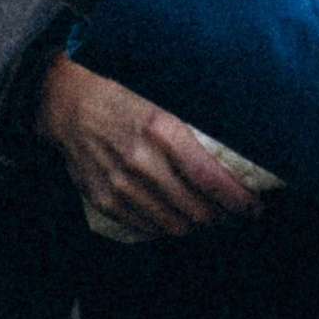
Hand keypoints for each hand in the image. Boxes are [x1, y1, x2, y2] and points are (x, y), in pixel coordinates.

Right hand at [35, 53, 263, 240]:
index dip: (238, 201)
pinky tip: (177, 217)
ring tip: (209, 218)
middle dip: (223, 217)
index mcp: (161, 129)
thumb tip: (239, 136)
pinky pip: (145, 228)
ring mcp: (119, 183)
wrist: (65, 101)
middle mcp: (140, 160)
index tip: (254, 207)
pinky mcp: (103, 198)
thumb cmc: (121, 91)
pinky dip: (166, 227)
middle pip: (197, 210)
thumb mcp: (161, 93)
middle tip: (234, 213)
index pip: (210, 179)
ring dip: (197, 226)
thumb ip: (194, 118)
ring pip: (173, 225)